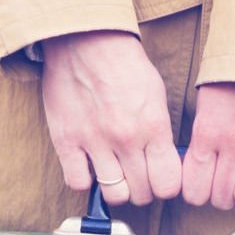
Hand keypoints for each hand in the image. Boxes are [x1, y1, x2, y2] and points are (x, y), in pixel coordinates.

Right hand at [37, 31, 182, 205]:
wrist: (84, 38)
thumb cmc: (123, 63)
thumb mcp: (156, 93)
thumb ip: (161, 131)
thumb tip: (165, 161)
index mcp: (153, 126)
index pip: (168, 184)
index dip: (165, 186)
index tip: (160, 178)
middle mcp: (125, 138)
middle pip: (141, 194)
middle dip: (143, 189)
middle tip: (137, 174)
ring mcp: (94, 141)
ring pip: (114, 195)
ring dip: (117, 189)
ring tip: (115, 173)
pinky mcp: (66, 140)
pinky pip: (78, 183)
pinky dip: (85, 180)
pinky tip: (89, 165)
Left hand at [182, 82, 234, 210]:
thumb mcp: (206, 104)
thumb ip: (202, 140)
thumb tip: (199, 172)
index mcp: (208, 132)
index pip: (194, 189)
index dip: (197, 195)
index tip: (203, 189)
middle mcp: (234, 142)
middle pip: (221, 198)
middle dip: (221, 197)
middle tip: (227, 185)